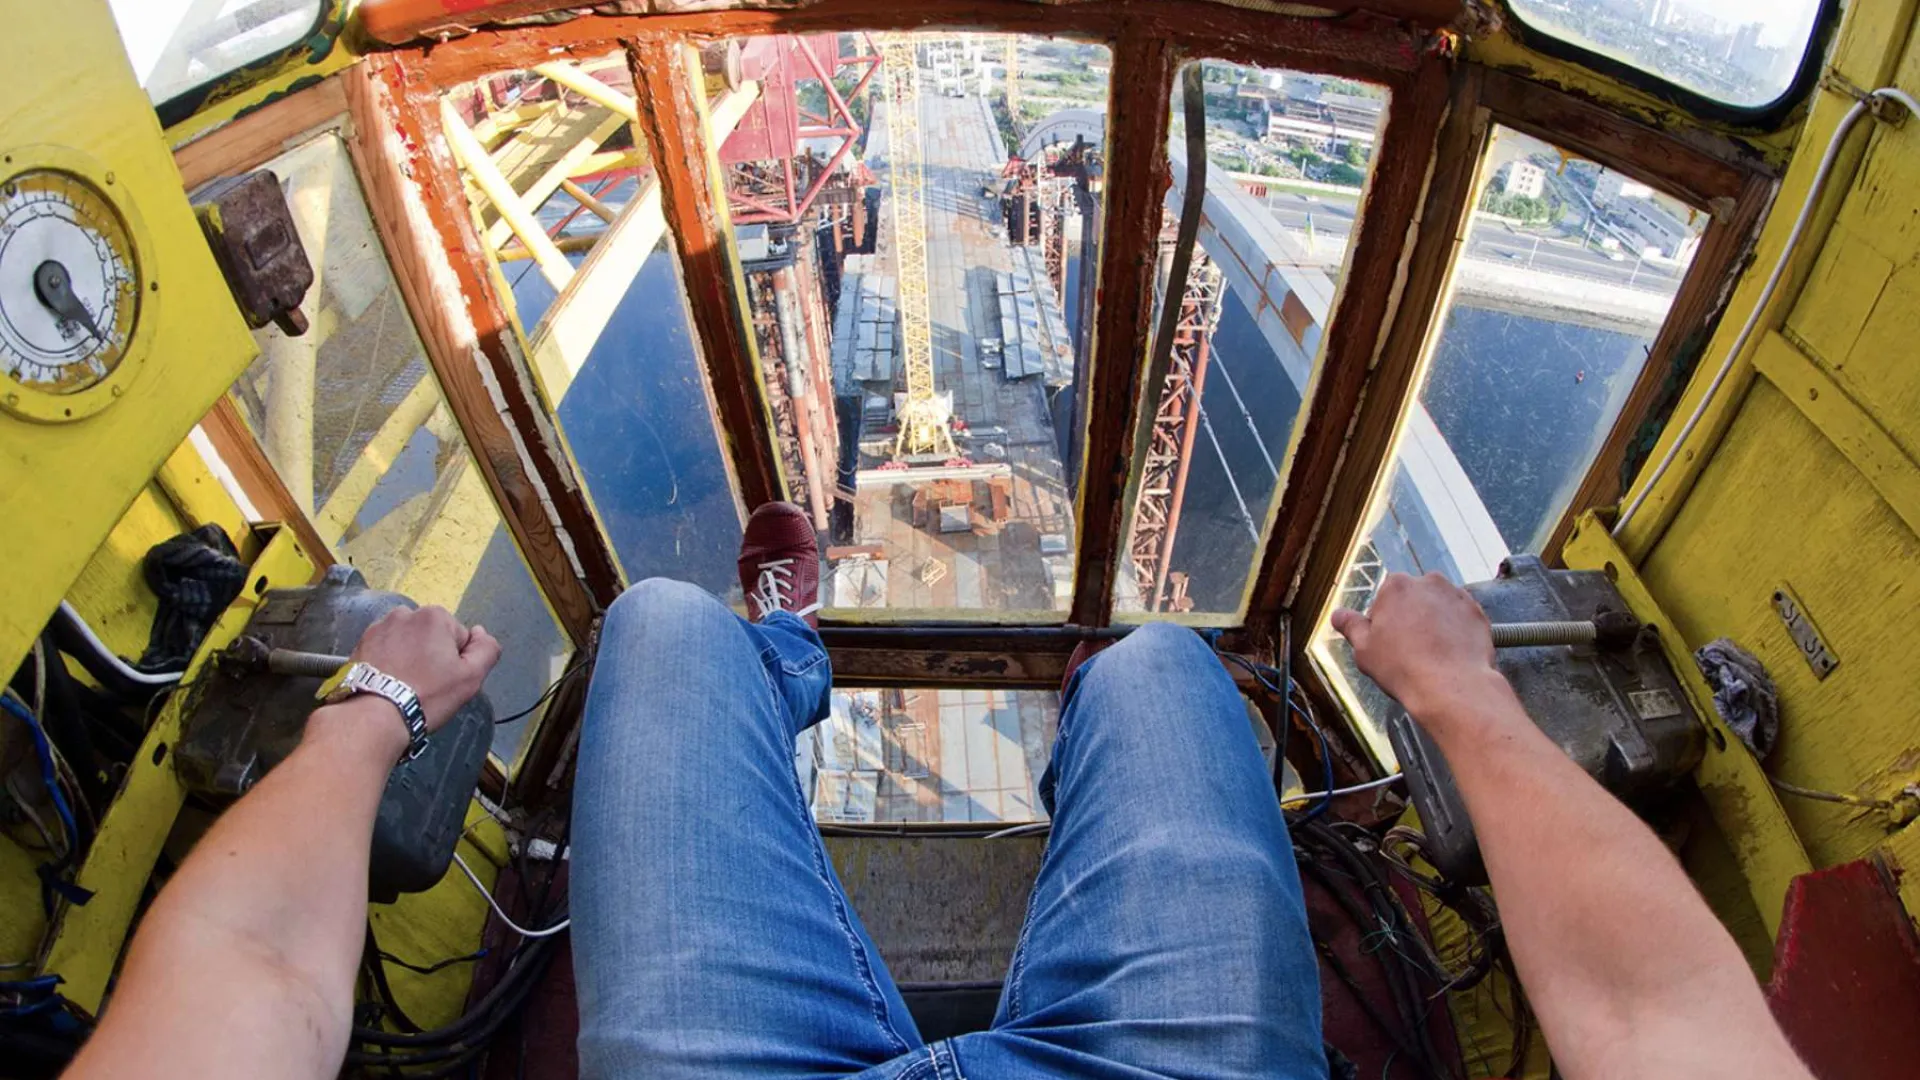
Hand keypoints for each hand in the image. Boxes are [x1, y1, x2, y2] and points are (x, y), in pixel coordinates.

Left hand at [349, 606, 501, 731]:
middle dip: (432, 655)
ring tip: (404, 684)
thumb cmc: (426, 696)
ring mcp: (379, 626)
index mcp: (435, 616)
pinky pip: (386, 648)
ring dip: (410, 656)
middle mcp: (405, 613)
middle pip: (432, 636)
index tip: (444, 680)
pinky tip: (388, 681)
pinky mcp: (360, 642)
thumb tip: (480, 632)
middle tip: (425, 684)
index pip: (459, 638)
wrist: (373, 716)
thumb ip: (487, 649)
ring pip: (408, 641)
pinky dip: (389, 660)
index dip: (456, 661)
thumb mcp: (471, 678)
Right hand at [1331, 572, 1506, 734]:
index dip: (1384, 621)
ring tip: (1431, 654)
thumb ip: (1351, 626)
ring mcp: (1457, 596)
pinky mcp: (1477, 613)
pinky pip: (1460, 619)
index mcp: (1397, 586)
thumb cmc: (1403, 668)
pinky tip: (1449, 654)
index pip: (1385, 598)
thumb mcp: (1364, 649)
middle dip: (1411, 617)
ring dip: (1434, 623)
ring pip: (1438, 607)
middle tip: (1409, 648)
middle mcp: (1429, 583)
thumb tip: (1338, 615)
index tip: (1387, 642)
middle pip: (1414, 599)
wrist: (1451, 686)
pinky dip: (1455, 631)